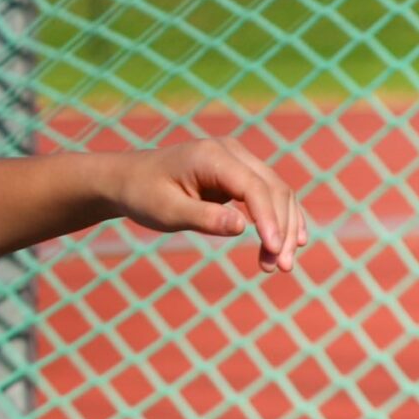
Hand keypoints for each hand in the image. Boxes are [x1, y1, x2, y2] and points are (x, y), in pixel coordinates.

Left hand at [110, 138, 304, 275]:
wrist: (127, 179)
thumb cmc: (143, 195)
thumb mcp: (167, 212)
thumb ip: (204, 218)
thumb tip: (242, 227)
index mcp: (212, 156)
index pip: (253, 187)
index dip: (268, 219)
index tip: (274, 250)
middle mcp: (231, 151)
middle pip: (274, 189)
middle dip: (283, 229)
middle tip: (281, 267)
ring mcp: (238, 159)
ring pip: (278, 192)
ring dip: (285, 228)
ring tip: (280, 265)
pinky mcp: (239, 173)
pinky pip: (269, 194)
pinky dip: (280, 218)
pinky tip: (291, 242)